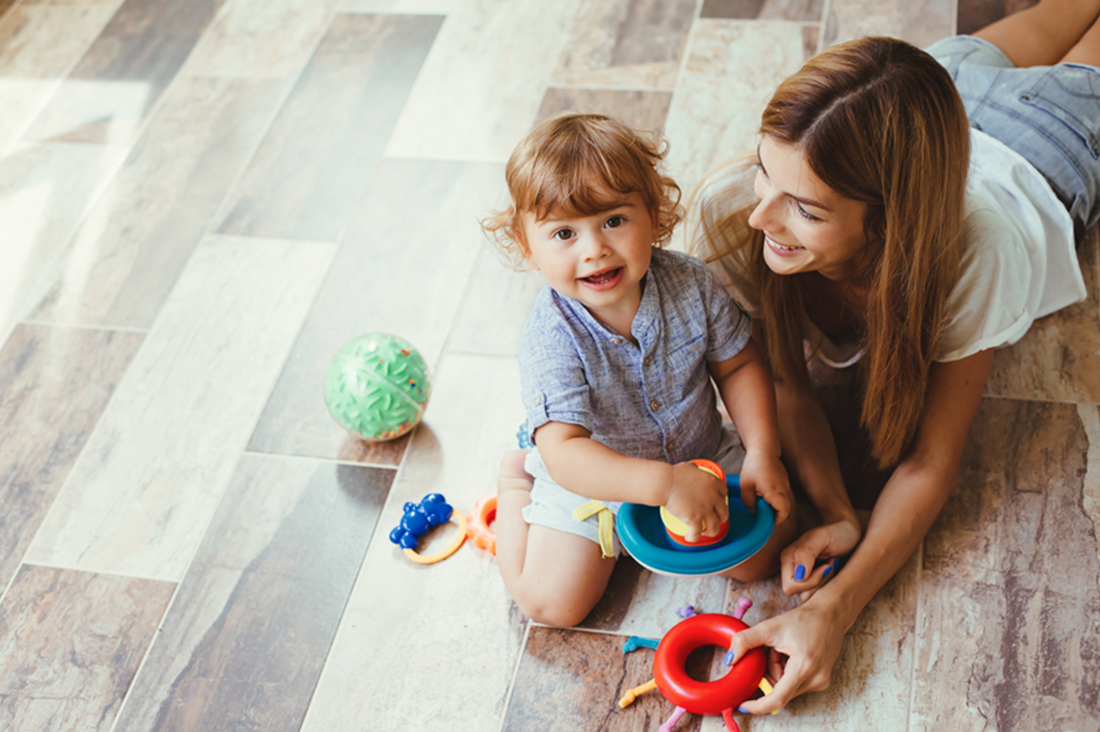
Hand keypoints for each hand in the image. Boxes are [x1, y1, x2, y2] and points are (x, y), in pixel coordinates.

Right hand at [664, 462, 728, 542]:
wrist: (665, 483)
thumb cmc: (674, 474)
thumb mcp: (689, 467)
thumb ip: (695, 469)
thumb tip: (694, 469)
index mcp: (713, 483)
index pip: (724, 494)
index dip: (721, 500)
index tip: (716, 503)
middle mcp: (712, 497)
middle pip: (724, 513)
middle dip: (720, 518)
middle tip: (713, 519)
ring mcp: (705, 509)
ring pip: (715, 527)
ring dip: (711, 531)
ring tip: (704, 532)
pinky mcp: (694, 519)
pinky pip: (697, 534)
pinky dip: (693, 538)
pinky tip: (689, 538)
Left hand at [726, 595, 848, 713]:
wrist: (831, 614)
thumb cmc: (804, 619)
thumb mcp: (770, 627)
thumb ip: (745, 641)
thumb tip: (729, 659)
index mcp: (804, 667)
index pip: (778, 699)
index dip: (758, 705)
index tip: (744, 705)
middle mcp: (815, 679)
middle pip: (780, 691)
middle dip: (769, 675)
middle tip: (771, 652)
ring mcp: (821, 682)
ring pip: (787, 688)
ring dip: (778, 672)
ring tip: (783, 650)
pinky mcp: (822, 681)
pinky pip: (796, 684)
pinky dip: (788, 672)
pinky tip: (791, 654)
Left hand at [738, 449, 792, 523]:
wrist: (764, 449)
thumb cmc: (754, 466)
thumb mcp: (746, 486)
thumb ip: (748, 502)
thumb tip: (753, 511)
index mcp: (775, 492)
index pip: (783, 511)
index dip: (778, 519)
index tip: (769, 522)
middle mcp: (783, 489)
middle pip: (784, 507)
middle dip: (775, 513)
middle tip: (763, 514)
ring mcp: (785, 483)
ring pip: (783, 500)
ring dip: (774, 504)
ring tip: (760, 500)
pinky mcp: (784, 479)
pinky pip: (781, 492)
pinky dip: (774, 496)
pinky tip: (762, 491)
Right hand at [781, 518, 860, 600]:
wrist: (848, 532)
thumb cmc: (836, 532)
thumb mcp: (821, 537)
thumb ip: (806, 553)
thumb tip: (798, 575)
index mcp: (787, 557)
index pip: (790, 585)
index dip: (810, 581)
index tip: (826, 566)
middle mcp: (791, 568)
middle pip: (799, 593)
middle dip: (819, 582)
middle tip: (830, 564)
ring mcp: (801, 576)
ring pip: (809, 596)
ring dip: (825, 582)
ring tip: (831, 565)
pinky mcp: (812, 581)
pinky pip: (817, 595)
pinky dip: (828, 584)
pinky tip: (831, 569)